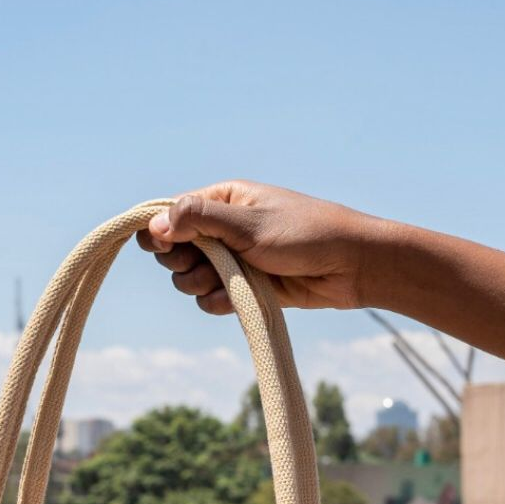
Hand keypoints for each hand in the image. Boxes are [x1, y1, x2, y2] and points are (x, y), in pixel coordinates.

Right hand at [136, 180, 388, 315]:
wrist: (349, 267)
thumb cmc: (305, 233)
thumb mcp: (248, 223)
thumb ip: (200, 220)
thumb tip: (154, 223)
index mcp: (221, 201)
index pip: (170, 214)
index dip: (160, 232)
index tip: (164, 245)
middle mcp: (221, 229)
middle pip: (173, 250)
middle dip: (182, 262)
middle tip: (204, 264)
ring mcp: (231, 260)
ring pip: (189, 279)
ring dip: (199, 284)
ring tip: (228, 283)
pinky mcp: (242, 288)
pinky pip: (210, 300)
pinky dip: (218, 302)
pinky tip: (237, 300)